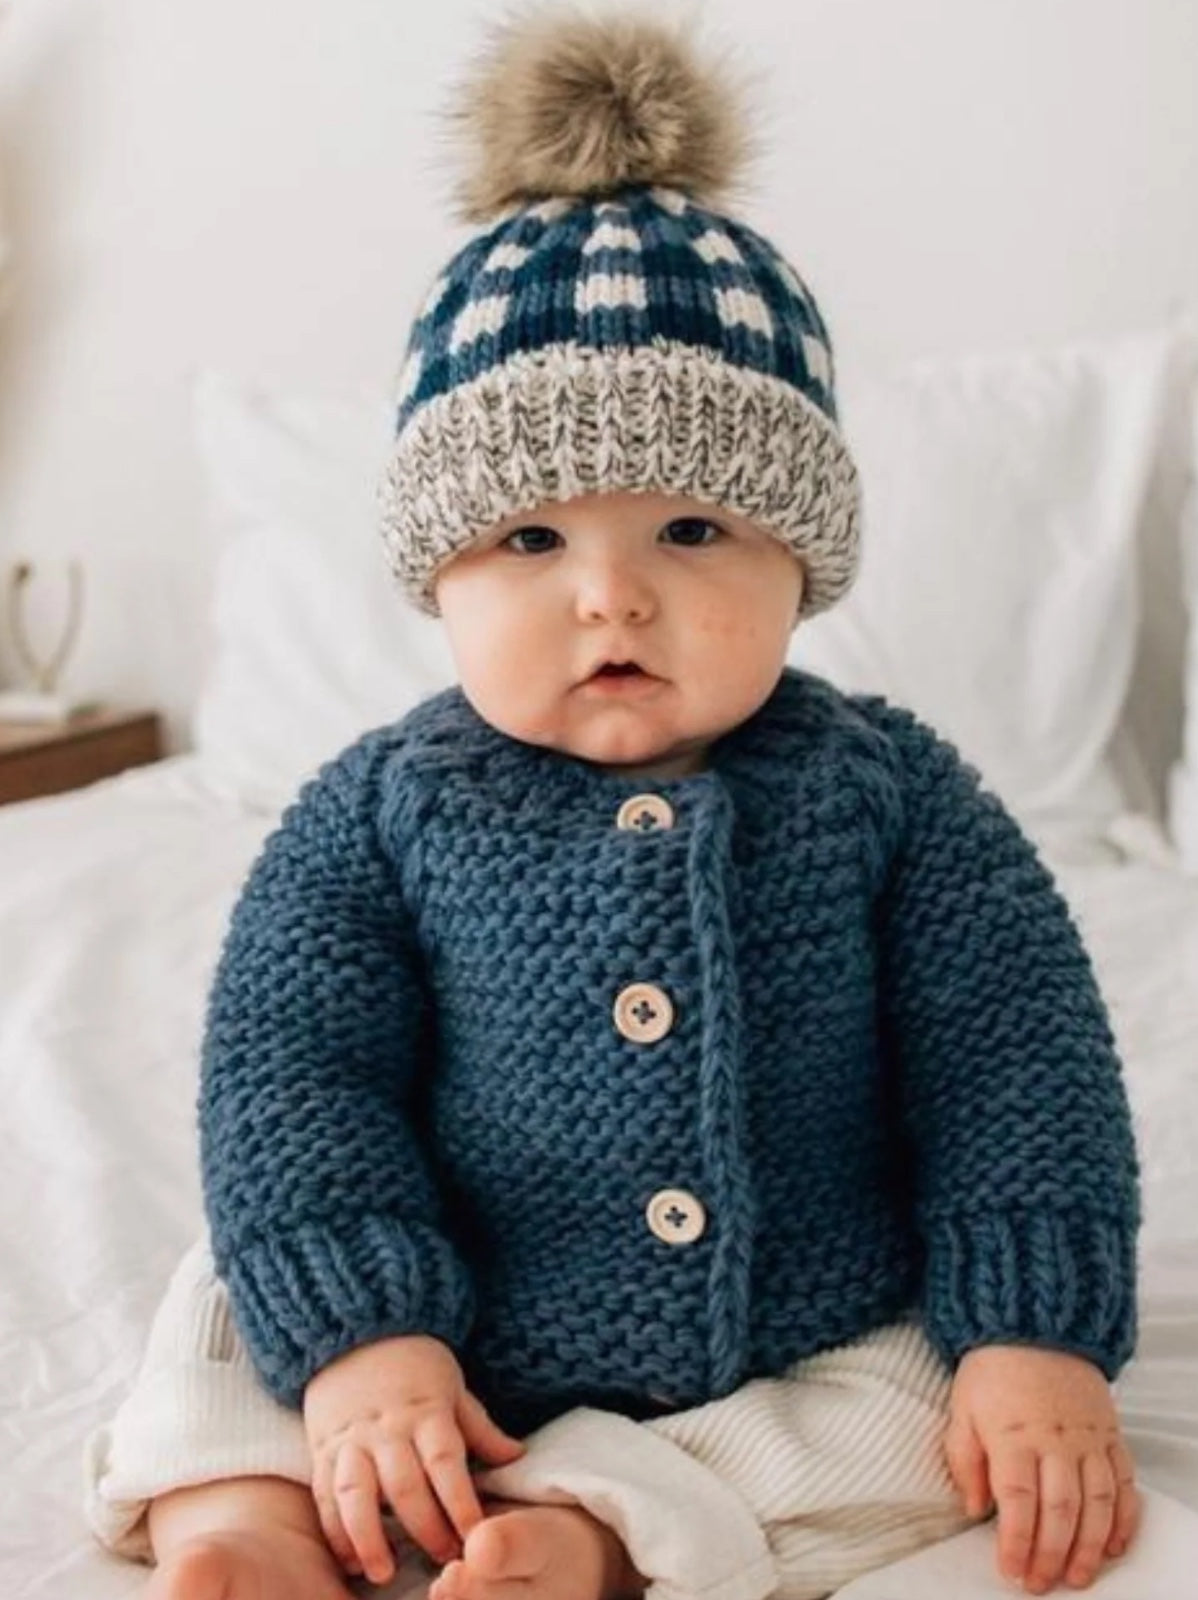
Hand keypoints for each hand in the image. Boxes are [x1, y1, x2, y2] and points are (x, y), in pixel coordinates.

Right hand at [303, 1333, 524, 1584]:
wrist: (357, 1332)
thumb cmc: (415, 1364)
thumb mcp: (453, 1387)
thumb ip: (479, 1428)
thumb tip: (518, 1456)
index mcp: (426, 1412)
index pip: (446, 1463)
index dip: (461, 1502)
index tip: (476, 1536)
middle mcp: (387, 1428)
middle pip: (405, 1485)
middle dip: (425, 1529)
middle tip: (444, 1562)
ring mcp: (352, 1439)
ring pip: (357, 1493)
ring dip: (369, 1537)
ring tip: (382, 1574)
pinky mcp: (323, 1449)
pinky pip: (325, 1494)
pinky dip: (334, 1530)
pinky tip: (346, 1560)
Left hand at [945, 1343, 1139, 1592]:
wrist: (1034, 1324)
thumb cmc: (991, 1370)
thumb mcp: (961, 1408)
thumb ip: (964, 1460)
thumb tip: (973, 1509)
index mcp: (1012, 1434)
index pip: (1017, 1499)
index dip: (1015, 1540)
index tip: (1010, 1569)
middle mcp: (1055, 1440)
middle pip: (1059, 1509)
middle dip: (1050, 1554)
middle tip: (1040, 1583)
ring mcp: (1087, 1438)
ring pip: (1096, 1502)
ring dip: (1088, 1546)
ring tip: (1077, 1577)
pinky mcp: (1110, 1433)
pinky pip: (1124, 1481)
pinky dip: (1123, 1517)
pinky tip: (1114, 1544)